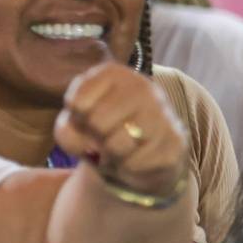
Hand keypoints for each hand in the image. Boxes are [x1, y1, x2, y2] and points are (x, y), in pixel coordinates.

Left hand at [55, 63, 188, 197]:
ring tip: (120, 149)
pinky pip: (135, 164)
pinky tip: (136, 158)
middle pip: (97, 123)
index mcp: (113, 73)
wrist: (142, 154)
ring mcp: (162, 113)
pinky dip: (128, 168)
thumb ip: (67, 132)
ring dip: (112, 156)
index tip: (88, 119)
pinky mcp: (175, 141)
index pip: (77, 103)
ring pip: (116, 146)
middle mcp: (142, 86)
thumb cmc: (103, 132)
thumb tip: (92, 148)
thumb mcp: (74, 126)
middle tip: (106, 136)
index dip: (77, 121)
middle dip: (96, 138)